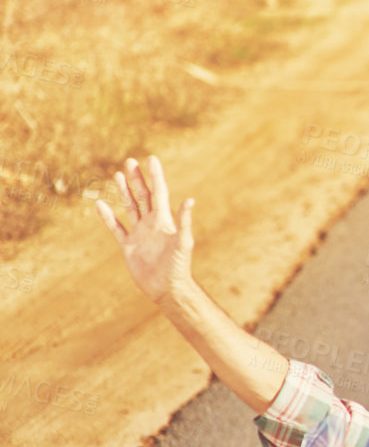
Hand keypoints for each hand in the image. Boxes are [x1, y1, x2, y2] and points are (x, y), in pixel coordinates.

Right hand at [95, 156, 194, 305]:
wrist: (167, 288)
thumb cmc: (179, 266)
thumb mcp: (183, 242)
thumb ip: (184, 221)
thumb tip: (189, 200)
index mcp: (164, 220)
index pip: (159, 192)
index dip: (155, 176)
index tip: (151, 159)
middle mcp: (151, 224)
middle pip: (142, 196)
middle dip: (137, 179)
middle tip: (130, 161)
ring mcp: (139, 233)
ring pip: (130, 207)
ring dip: (124, 192)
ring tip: (118, 175)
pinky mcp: (128, 246)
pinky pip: (116, 228)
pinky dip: (108, 217)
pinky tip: (100, 204)